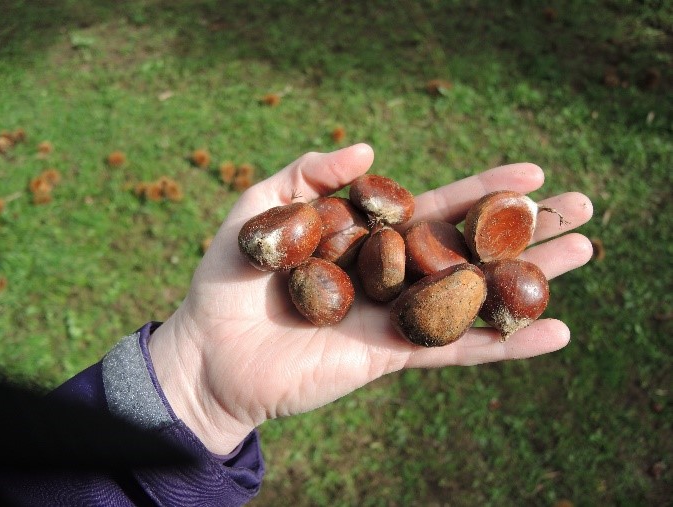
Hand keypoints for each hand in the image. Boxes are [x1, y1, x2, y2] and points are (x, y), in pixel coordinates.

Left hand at [149, 144, 592, 453]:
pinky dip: (506, 344)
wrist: (211, 356)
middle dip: (524, 229)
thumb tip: (370, 148)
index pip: (436, 209)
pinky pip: (457, 350)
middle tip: (582, 208)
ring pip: (474, 295)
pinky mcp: (393, 356)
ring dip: (530, 277)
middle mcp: (391, 275)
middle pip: (469, 248)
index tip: (532, 174)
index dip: (483, 191)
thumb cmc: (227, 282)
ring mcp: (397, 317)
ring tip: (585, 254)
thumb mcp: (260, 210)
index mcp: (367, 238)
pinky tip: (556, 332)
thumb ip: (309, 174)